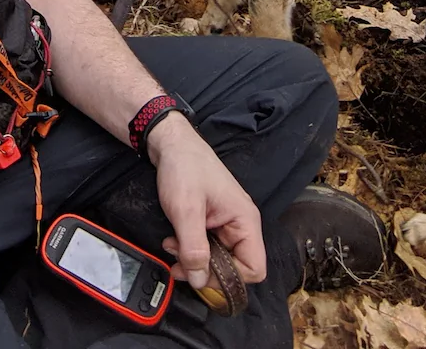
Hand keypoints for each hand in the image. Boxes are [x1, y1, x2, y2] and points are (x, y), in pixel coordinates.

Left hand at [147, 114, 265, 290]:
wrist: (171, 145)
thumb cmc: (184, 168)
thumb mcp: (186, 210)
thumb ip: (194, 248)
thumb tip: (200, 281)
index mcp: (245, 221)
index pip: (254, 268)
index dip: (229, 279)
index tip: (200, 275)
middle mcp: (241, 225)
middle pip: (235, 268)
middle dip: (205, 270)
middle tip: (179, 263)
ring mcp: (226, 224)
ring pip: (218, 260)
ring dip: (194, 260)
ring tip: (172, 247)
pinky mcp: (212, 223)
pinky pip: (207, 248)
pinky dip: (189, 250)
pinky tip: (174, 240)